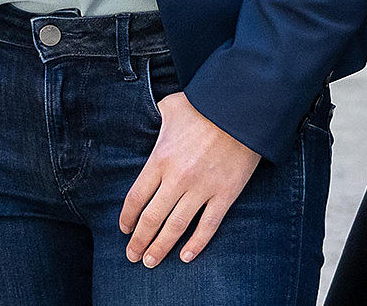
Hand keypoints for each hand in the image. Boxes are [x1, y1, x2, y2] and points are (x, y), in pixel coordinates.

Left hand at [119, 93, 260, 267]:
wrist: (242, 109)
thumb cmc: (204, 104)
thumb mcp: (172, 106)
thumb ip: (159, 118)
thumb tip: (154, 117)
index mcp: (160, 158)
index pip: (136, 197)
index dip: (128, 218)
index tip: (124, 230)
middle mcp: (177, 178)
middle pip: (152, 218)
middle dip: (139, 240)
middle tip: (132, 256)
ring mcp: (202, 188)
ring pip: (176, 227)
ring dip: (161, 247)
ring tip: (151, 261)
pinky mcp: (225, 194)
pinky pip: (208, 226)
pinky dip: (197, 244)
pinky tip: (186, 257)